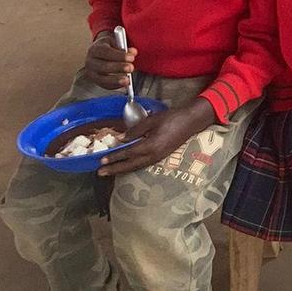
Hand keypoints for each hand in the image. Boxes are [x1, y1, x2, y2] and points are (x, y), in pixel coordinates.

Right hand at [84, 33, 136, 90]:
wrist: (98, 54)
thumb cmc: (108, 47)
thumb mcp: (115, 42)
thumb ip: (124, 46)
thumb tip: (132, 52)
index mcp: (95, 49)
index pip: (106, 52)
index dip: (119, 56)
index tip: (131, 57)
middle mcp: (91, 62)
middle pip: (103, 66)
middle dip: (118, 68)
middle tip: (131, 68)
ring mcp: (92, 73)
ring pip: (102, 79)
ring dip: (116, 80)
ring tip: (127, 80)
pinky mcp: (95, 81)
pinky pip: (105, 85)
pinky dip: (115, 86)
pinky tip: (124, 84)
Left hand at [98, 99, 212, 176]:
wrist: (191, 122)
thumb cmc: (172, 118)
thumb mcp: (152, 120)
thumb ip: (135, 130)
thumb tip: (120, 138)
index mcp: (150, 145)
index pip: (128, 153)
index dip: (114, 157)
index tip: (101, 160)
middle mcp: (153, 155)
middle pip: (130, 165)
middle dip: (115, 169)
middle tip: (100, 172)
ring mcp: (158, 158)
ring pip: (136, 167)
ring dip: (122, 169)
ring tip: (110, 171)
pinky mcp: (161, 157)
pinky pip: (143, 164)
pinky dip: (132, 166)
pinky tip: (126, 166)